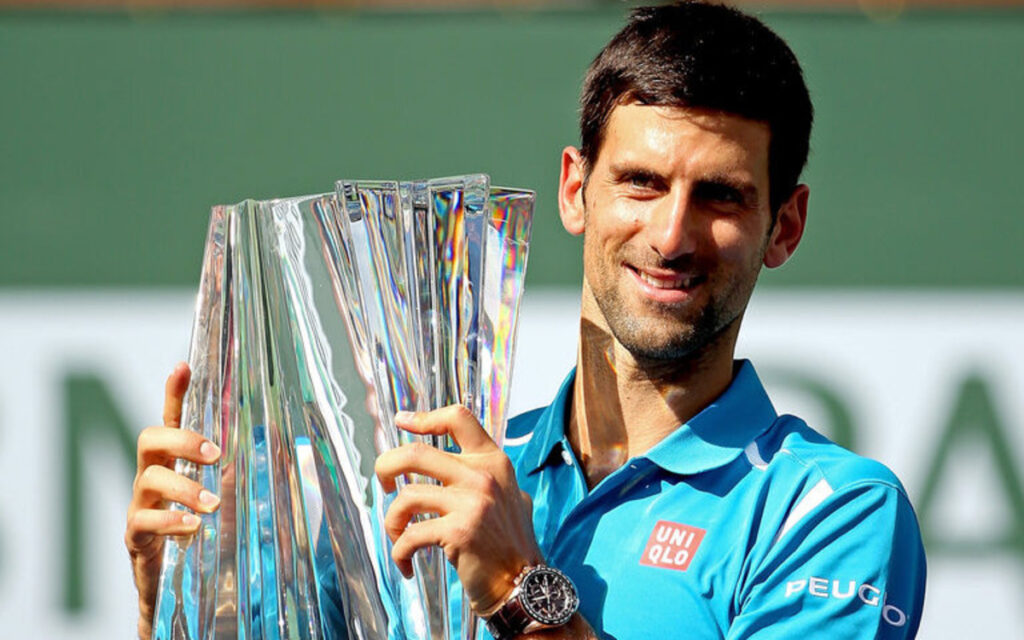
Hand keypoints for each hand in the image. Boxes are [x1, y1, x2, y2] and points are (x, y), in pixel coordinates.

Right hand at [124, 363, 220, 639]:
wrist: (171, 584)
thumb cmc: (203, 529)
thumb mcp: (229, 495)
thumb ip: (244, 470)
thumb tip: (288, 442)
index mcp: (175, 462)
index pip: (170, 419)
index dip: (174, 393)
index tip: (183, 365)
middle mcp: (152, 477)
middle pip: (150, 439)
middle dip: (182, 441)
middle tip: (216, 454)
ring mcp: (139, 505)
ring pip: (148, 480)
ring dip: (184, 488)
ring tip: (212, 503)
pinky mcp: (134, 536)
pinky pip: (142, 522)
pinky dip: (169, 522)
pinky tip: (192, 528)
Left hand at [374, 405, 542, 615]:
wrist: (523, 585)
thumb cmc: (510, 545)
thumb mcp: (510, 497)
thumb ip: (487, 477)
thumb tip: (455, 463)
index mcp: (494, 462)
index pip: (458, 419)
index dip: (425, 417)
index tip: (402, 420)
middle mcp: (483, 476)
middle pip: (416, 453)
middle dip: (386, 466)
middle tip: (383, 484)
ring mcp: (472, 502)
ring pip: (407, 497)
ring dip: (392, 520)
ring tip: (397, 534)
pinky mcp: (459, 531)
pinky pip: (410, 536)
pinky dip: (399, 553)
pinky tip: (406, 564)